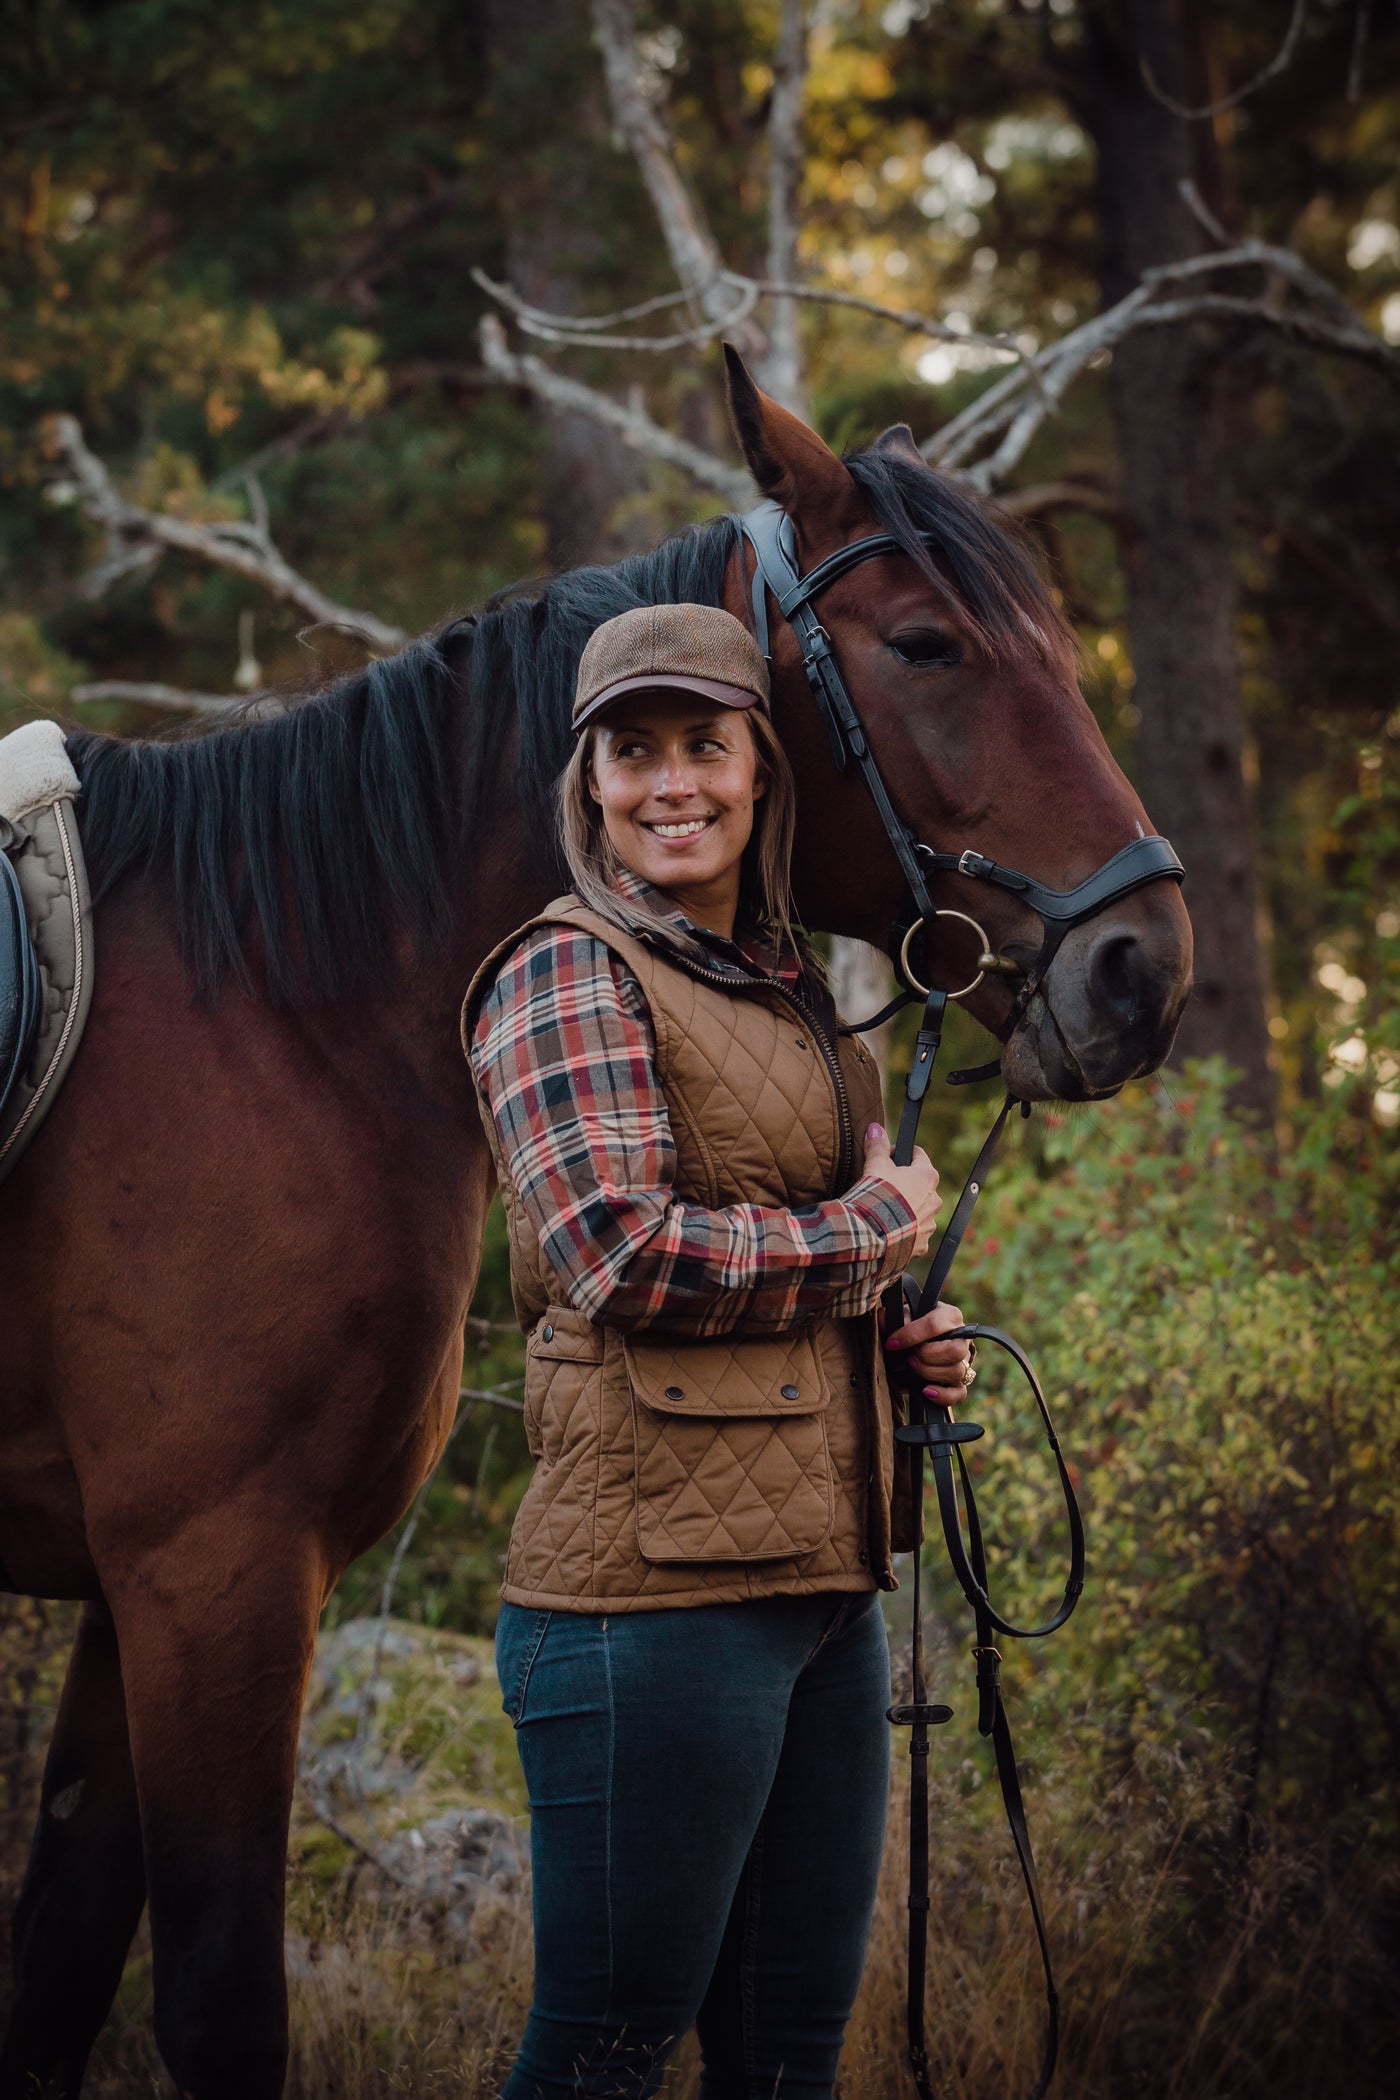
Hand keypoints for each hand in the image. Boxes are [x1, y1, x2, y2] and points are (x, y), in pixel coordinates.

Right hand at [863, 1122, 940, 1255]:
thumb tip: (875, 1127)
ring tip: (884, 1211)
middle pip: (920, 1184)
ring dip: (906, 1209)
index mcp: (927, 1176)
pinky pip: (914, 1233)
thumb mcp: (875, 1166)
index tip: (887, 1156)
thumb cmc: (878, 1196)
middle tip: (883, 1186)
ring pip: (919, 1210)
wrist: (873, 1234)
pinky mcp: (922, 1244)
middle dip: (904, 1183)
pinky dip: (905, 1231)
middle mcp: (935, 1199)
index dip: (901, 1153)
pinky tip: (889, 1229)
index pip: (918, 1155)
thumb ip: (877, 1146)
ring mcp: (929, 1223)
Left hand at [884, 1300, 975, 1409]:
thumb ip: (896, 1316)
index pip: (934, 1325)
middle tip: (908, 1357)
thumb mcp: (905, 1314)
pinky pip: (960, 1393)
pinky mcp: (960, 1381)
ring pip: (957, 1372)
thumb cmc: (912, 1322)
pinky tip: (926, 1391)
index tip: (891, 1344)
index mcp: (949, 1316)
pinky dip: (943, 1395)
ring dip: (930, 1373)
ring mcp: (964, 1360)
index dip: (910, 1335)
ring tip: (912, 1368)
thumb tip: (883, 1319)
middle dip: (927, 1356)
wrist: (918, 1338)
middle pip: (955, 1351)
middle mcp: (962, 1337)